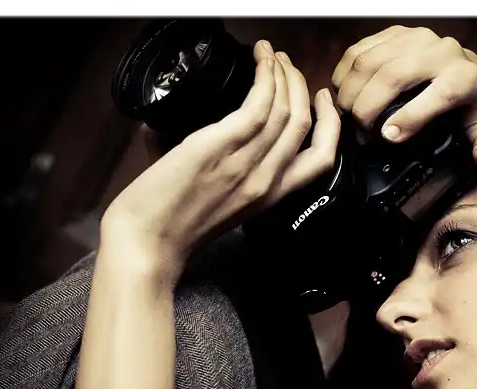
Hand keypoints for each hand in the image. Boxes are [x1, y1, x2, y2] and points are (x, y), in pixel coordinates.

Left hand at [101, 40, 340, 281]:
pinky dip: (265, 77)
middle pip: (305, 125)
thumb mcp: (218, 201)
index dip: (330, 124)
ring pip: (285, 110)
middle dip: (301, 86)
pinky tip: (259, 60)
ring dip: (283, 75)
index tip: (321, 100)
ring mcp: (246, 164)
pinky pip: (258, 106)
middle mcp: (267, 181)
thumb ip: (230, 169)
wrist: (146, 244)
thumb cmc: (172, 226)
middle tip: (288, 66)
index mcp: (270, 197)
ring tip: (271, 56)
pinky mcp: (220, 146)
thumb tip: (209, 131)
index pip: (321, 160)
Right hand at [331, 26, 476, 168]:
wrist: (463, 67)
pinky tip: (342, 94)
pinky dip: (344, 73)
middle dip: (367, 107)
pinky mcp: (394, 32)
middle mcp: (441, 51)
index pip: (437, 94)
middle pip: (393, 75)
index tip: (387, 137)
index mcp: (465, 77)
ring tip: (345, 116)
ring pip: (370, 62)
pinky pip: (359, 50)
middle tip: (358, 132)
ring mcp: (415, 37)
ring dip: (350, 92)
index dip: (410, 118)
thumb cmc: (466, 103)